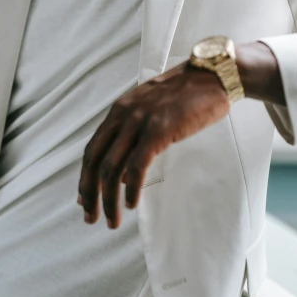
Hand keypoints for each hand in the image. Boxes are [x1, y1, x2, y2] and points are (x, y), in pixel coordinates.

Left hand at [77, 61, 229, 228]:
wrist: (212, 75)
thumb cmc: (186, 94)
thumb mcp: (150, 108)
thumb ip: (133, 133)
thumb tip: (121, 171)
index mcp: (119, 110)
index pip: (93, 148)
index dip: (85, 177)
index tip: (84, 200)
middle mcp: (123, 115)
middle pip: (95, 160)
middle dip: (90, 193)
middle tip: (91, 217)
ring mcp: (140, 121)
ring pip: (112, 168)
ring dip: (109, 199)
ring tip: (112, 220)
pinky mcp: (159, 129)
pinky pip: (137, 165)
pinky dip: (131, 188)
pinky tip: (131, 203)